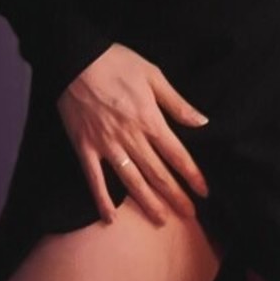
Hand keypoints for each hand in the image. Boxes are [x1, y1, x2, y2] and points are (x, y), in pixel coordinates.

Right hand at [56, 43, 210, 225]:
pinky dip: (102, 201)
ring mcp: (106, 146)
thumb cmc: (116, 62)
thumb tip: (202, 122)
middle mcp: (130, 138)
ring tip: (161, 220)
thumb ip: (177, 103)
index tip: (204, 191)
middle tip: (189, 214)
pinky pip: (94, 180)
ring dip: (148, 203)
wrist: (76, 59)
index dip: (192, 175)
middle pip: (157, 174)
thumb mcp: (153, 75)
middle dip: (175, 196)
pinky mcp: (84, 148)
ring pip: (131, 182)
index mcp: (150, 120)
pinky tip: (110, 219)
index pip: (176, 155)